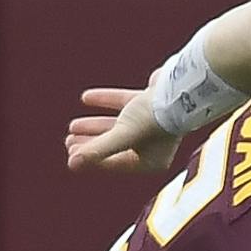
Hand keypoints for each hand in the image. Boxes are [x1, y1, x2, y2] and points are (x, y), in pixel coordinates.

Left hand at [66, 88, 182, 174]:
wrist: (182, 86)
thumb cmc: (155, 116)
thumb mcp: (124, 135)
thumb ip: (98, 150)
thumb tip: (72, 164)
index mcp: (149, 161)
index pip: (113, 164)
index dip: (90, 160)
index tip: (71, 155)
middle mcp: (153, 145)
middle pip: (114, 147)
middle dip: (90, 144)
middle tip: (68, 142)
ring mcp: (153, 122)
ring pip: (117, 127)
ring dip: (94, 125)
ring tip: (72, 126)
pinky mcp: (151, 102)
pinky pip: (124, 103)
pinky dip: (106, 100)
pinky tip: (86, 98)